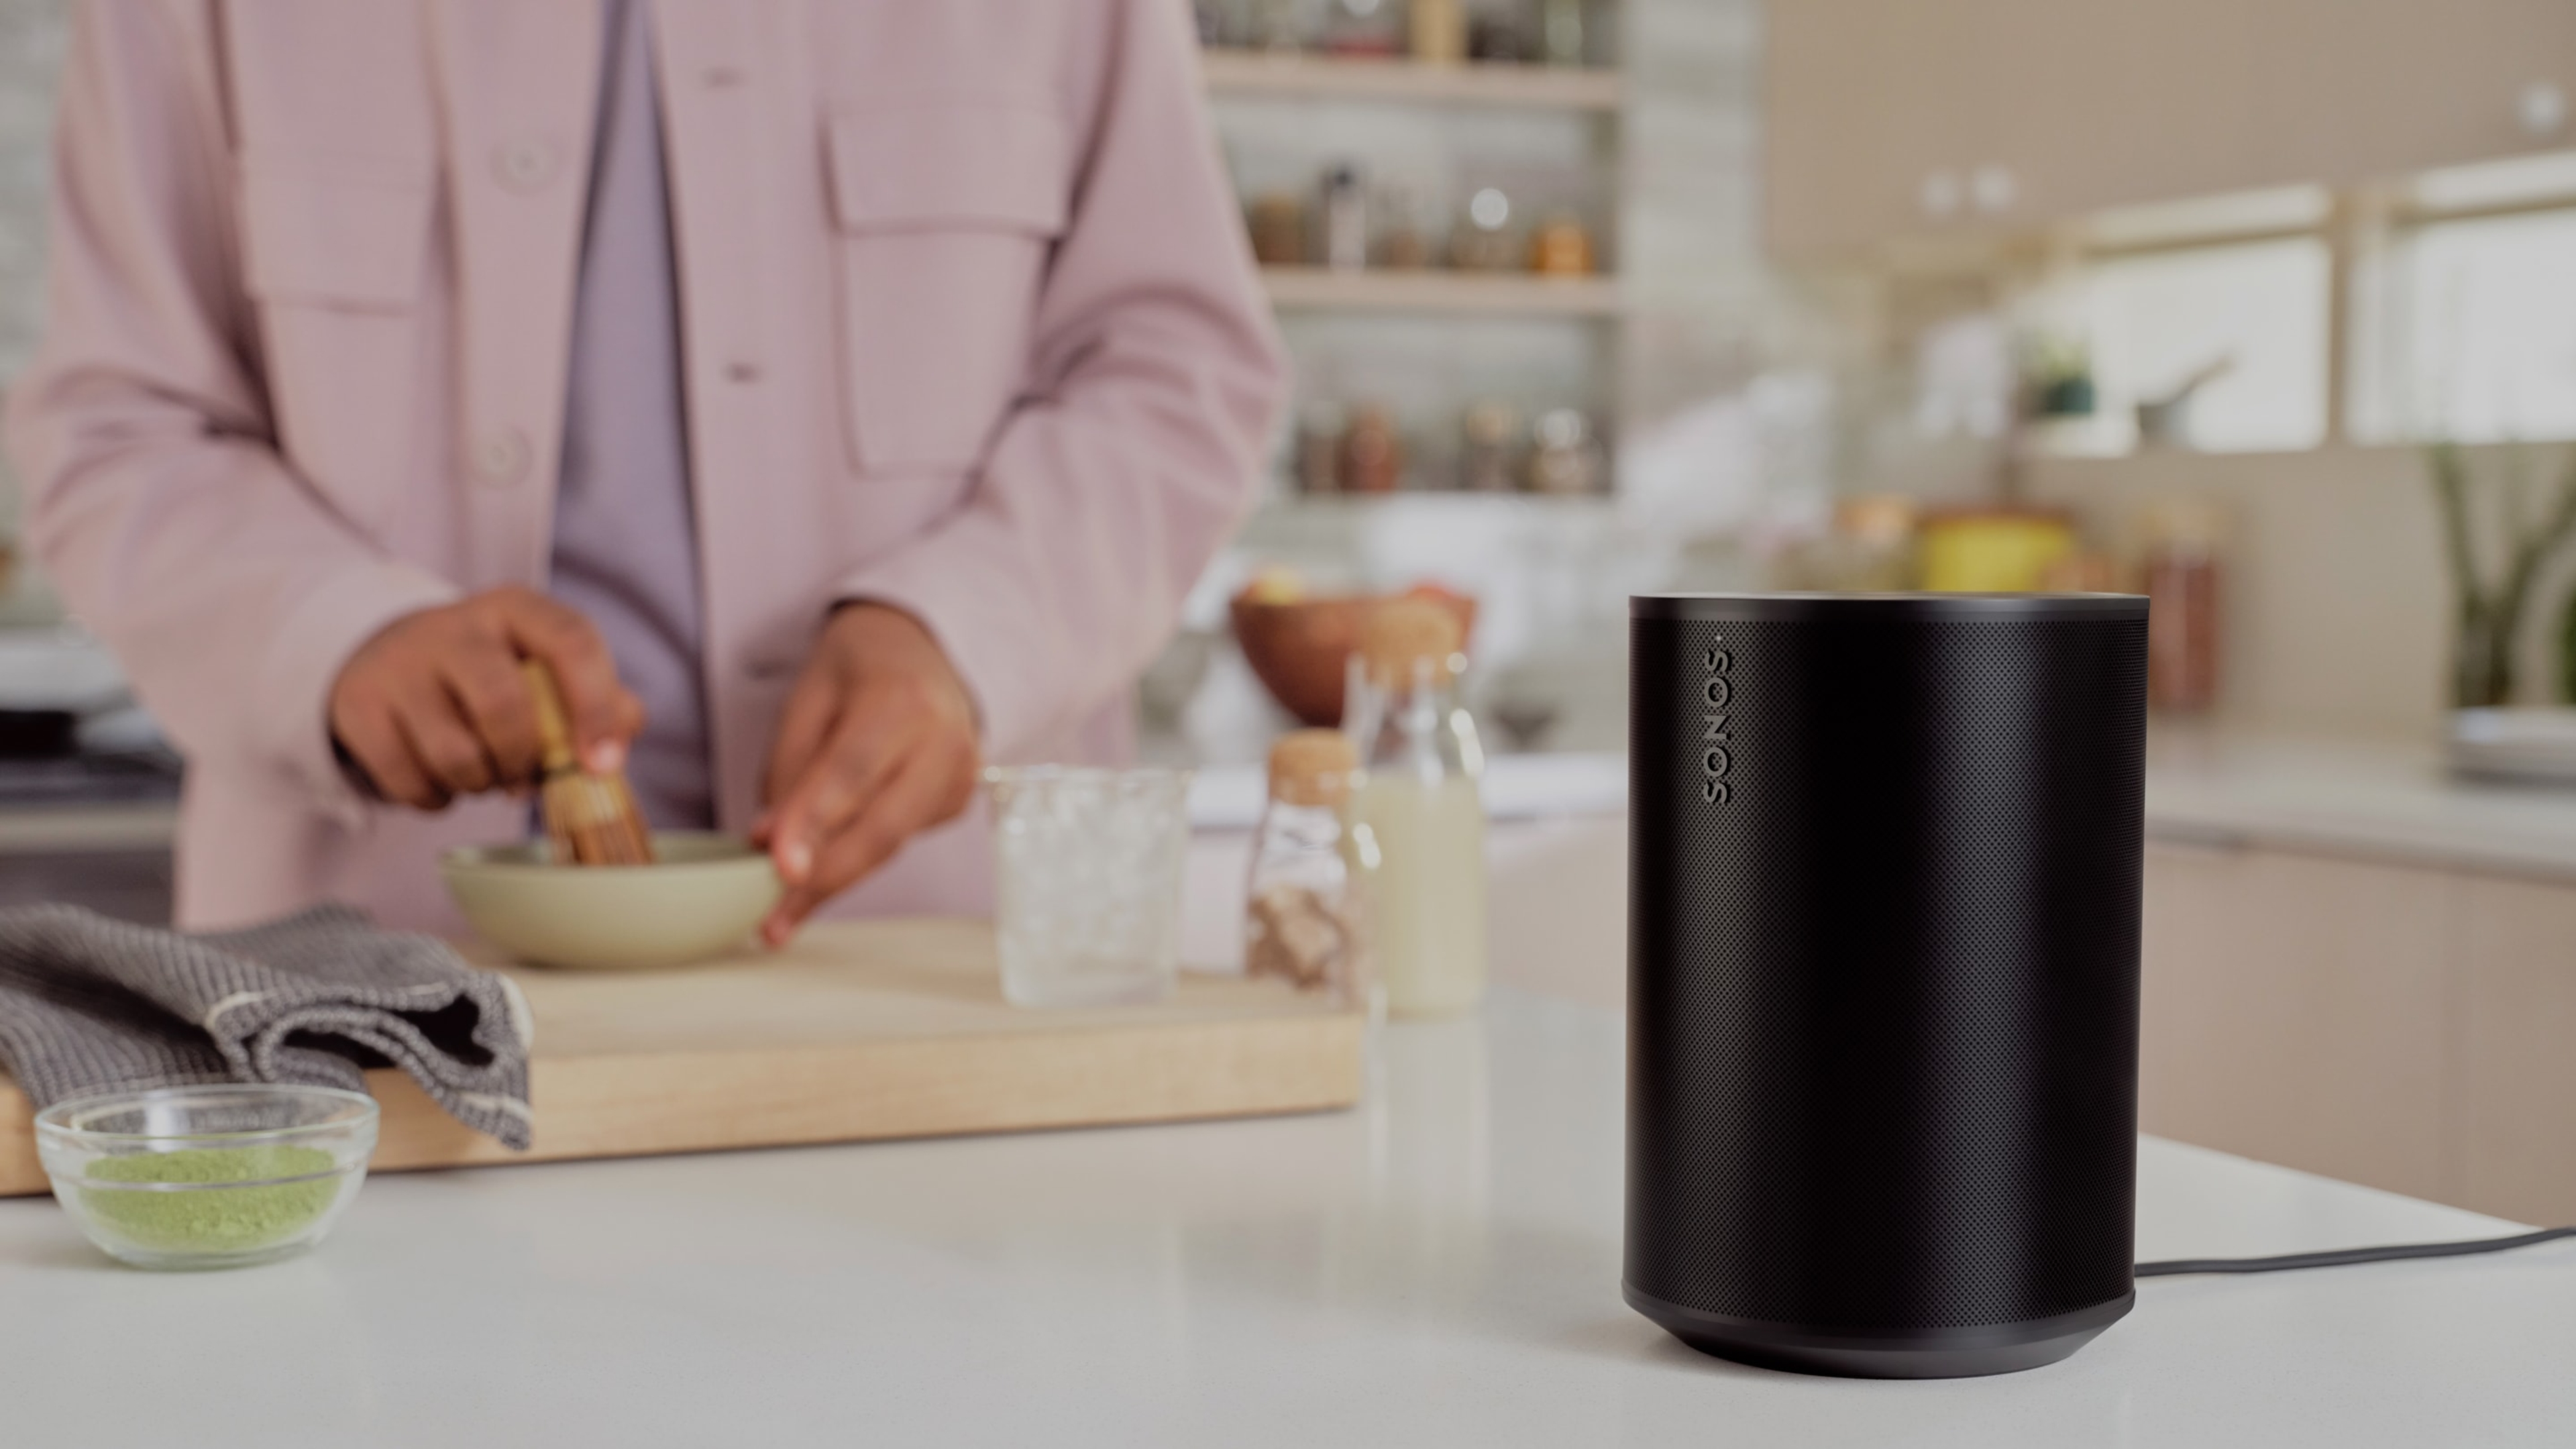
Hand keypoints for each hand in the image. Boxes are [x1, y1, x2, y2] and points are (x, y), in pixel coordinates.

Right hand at [328, 586, 643, 809]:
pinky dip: (436, 799)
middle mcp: (456, 626)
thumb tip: (624, 732)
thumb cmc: (489, 672)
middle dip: (524, 760)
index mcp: (517, 609)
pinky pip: (409, 780)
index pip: (571, 642)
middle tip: (524, 776)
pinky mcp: (358, 706)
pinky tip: (443, 781)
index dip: (595, 708)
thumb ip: (600, 697)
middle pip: (504, 708)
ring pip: (456, 755)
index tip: (601, 764)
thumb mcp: (543, 667)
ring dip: (480, 784)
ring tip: (483, 773)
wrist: (386, 656)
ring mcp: (400, 664)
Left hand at [753, 603, 980, 944]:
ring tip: (781, 914)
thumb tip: (769, 843)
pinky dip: (856, 860)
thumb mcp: (806, 699)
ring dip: (833, 882)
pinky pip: (899, 841)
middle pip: (882, 827)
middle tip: (772, 919)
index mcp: (902, 700)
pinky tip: (824, 868)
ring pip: (891, 846)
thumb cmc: (855, 671)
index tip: (778, 868)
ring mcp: (960, 775)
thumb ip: (789, 769)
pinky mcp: (958, 801)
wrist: (917, 649)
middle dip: (824, 878)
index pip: (852, 773)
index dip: (815, 825)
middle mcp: (945, 740)